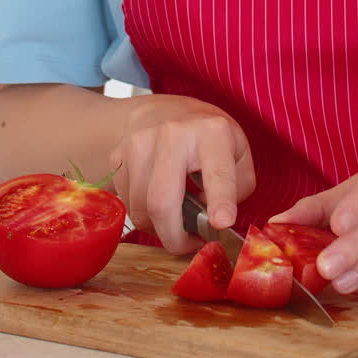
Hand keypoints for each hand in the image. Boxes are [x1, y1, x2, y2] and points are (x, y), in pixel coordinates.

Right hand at [108, 94, 254, 254]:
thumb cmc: (209, 141)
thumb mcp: (239, 155)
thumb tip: (210, 217)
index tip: (222, 223)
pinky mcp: (118, 156)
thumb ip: (237, 188)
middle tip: (189, 245)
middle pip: (162, 201)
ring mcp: (139, 143)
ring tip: (175, 221)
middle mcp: (172, 134)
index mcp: (212, 133)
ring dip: (158, 229)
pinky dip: (143, 215)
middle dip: (175, 238)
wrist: (168, 113)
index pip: (216, 173)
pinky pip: (126, 204)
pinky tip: (157, 203)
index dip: (220, 201)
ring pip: (140, 210)